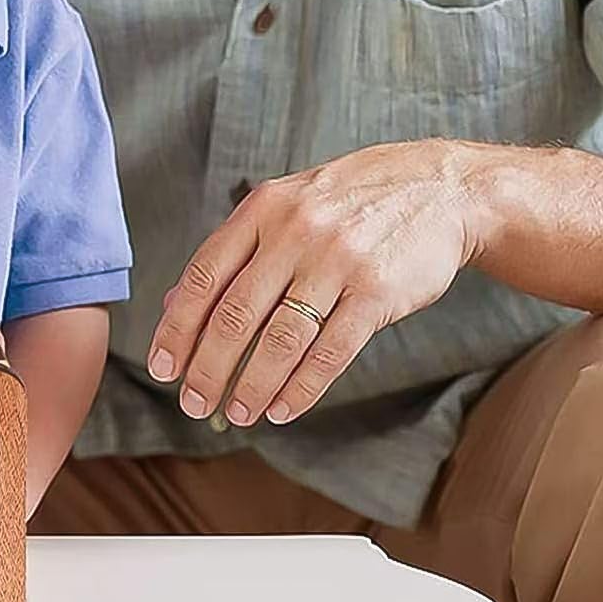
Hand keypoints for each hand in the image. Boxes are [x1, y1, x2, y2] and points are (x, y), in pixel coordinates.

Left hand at [146, 140, 492, 426]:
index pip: (204, 274)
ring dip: (252, 385)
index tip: (162, 366)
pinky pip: (329, 352)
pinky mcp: (376, 291)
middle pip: (236, 313)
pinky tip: (284, 408)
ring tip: (238, 412)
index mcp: (264, 207)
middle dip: (208, 367)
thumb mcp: (288, 203)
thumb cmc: (355, 199)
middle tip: (193, 401)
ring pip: (280, 339)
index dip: (177, 326)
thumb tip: (175, 305)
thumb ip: (237, 250)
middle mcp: (295, 231)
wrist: (440, 189)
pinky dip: (301, 388)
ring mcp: (337, 260)